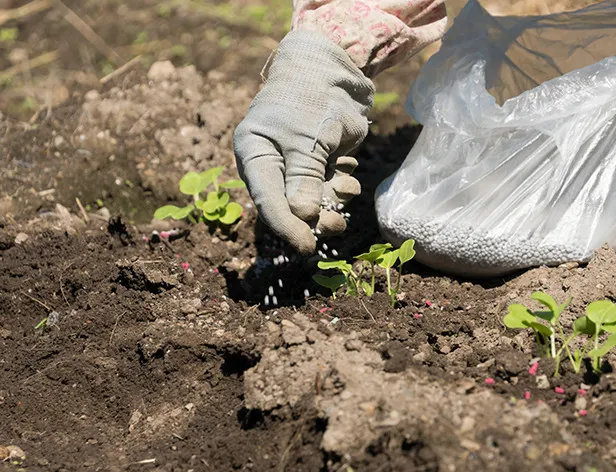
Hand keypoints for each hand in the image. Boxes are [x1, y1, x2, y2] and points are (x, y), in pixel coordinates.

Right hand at [234, 31, 373, 254]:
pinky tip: (347, 171)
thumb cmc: (313, 95)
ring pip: (310, 199)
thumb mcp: (309, 138)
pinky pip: (325, 186)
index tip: (307, 247)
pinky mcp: (315, 161)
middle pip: (288, 205)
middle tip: (336, 225)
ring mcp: (292, 163)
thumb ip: (305, 177)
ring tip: (347, 186)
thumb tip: (304, 216)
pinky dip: (339, 185)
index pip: (266, 200)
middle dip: (314, 217)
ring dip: (331, 201)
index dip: (287, 227)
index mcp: (254, 152)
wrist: (334, 66)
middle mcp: (269, 162)